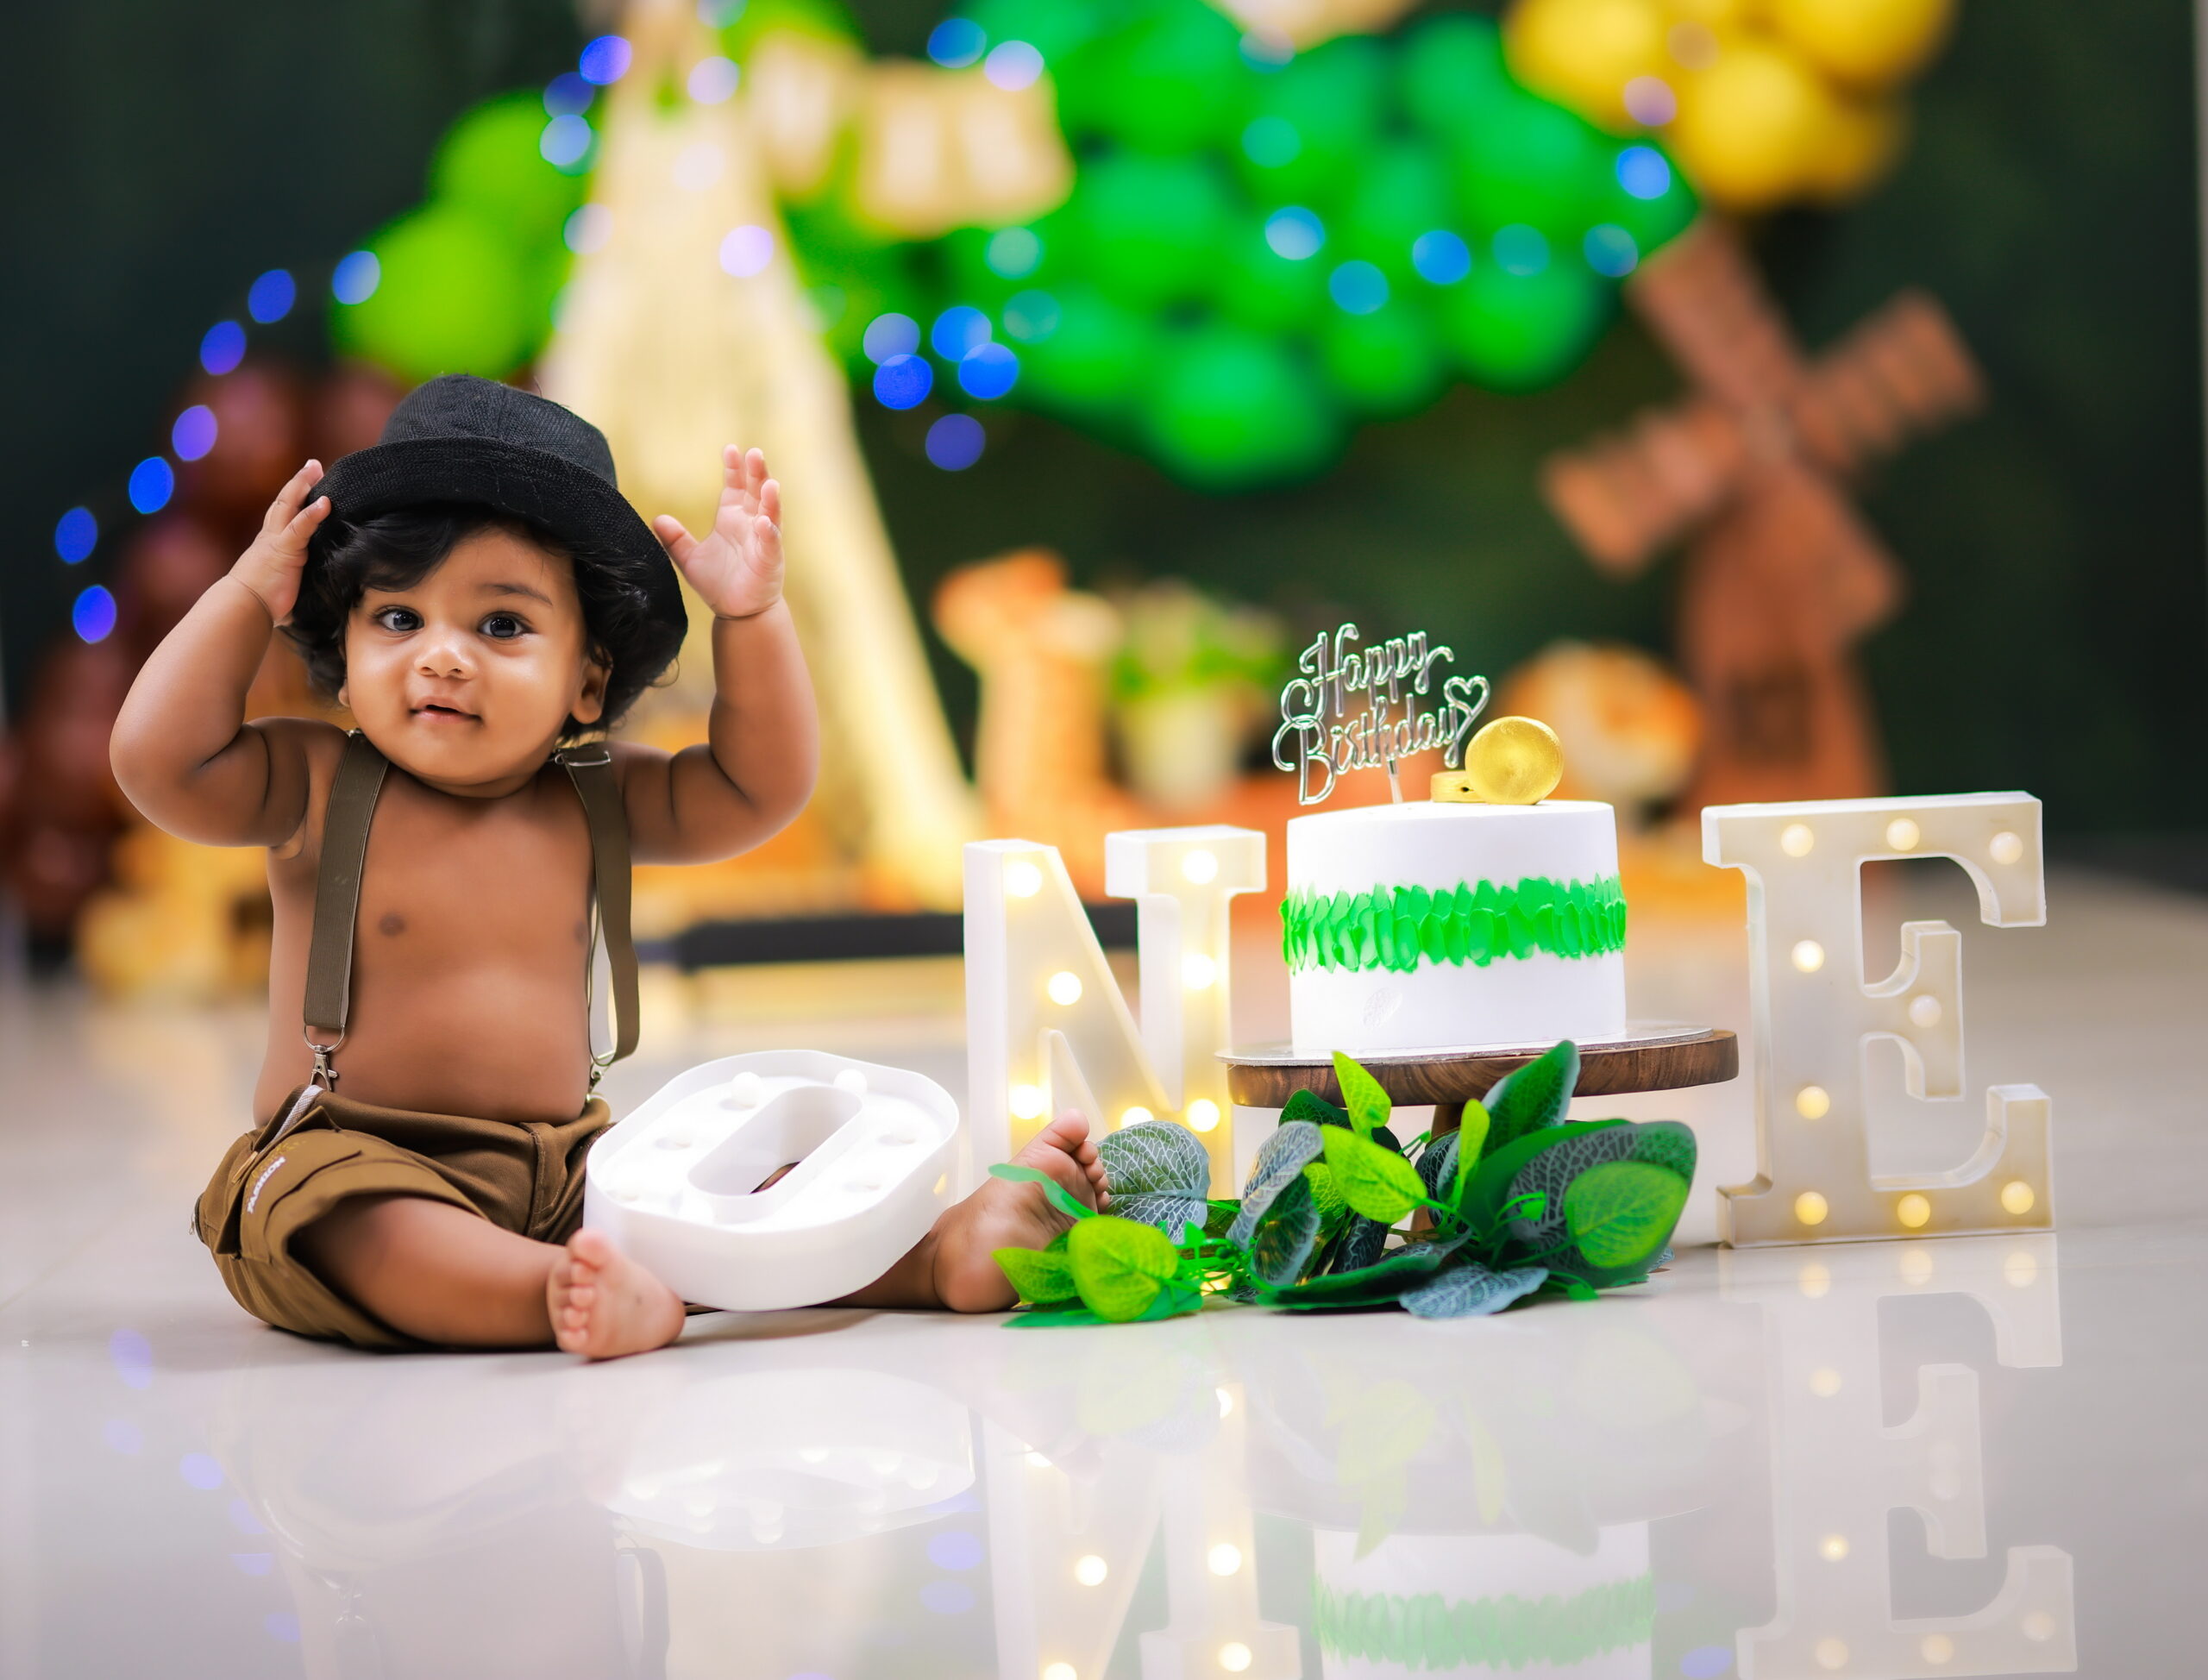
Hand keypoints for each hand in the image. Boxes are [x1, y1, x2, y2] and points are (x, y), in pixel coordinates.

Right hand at [230, 460, 328, 623]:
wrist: (243, 608)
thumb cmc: (259, 605)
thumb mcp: (279, 591)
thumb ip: (290, 588)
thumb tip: (299, 605)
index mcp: (271, 547)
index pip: (284, 517)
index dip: (295, 501)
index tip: (307, 487)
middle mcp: (270, 538)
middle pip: (285, 502)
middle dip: (299, 483)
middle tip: (313, 465)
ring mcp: (277, 541)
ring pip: (289, 505)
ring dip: (303, 485)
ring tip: (316, 468)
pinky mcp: (285, 550)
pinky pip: (300, 527)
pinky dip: (312, 514)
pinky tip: (326, 502)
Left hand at [652, 446, 783, 619]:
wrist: (736, 612)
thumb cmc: (718, 584)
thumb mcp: (689, 559)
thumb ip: (674, 539)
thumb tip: (657, 519)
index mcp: (732, 518)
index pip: (735, 487)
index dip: (734, 468)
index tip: (730, 449)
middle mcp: (751, 524)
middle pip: (756, 492)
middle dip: (756, 473)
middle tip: (754, 453)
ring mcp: (762, 541)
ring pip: (770, 513)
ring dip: (770, 498)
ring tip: (769, 482)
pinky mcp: (769, 560)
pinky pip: (771, 543)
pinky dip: (769, 533)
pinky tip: (766, 522)